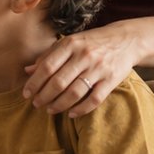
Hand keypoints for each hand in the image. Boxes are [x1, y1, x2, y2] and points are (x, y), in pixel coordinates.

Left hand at [22, 23, 139, 116]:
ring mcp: (99, 68)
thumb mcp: (70, 42)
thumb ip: (48, 56)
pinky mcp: (111, 80)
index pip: (47, 66)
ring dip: (59, 104)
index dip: (34, 82)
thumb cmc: (92, 42)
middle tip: (36, 104)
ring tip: (50, 110)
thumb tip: (27, 71)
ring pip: (74, 92)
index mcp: (70, 44)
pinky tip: (71, 114)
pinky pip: (94, 99)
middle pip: (59, 82)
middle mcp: (84, 56)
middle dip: (44, 96)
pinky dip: (81, 109)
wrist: (127, 40)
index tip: (26, 94)